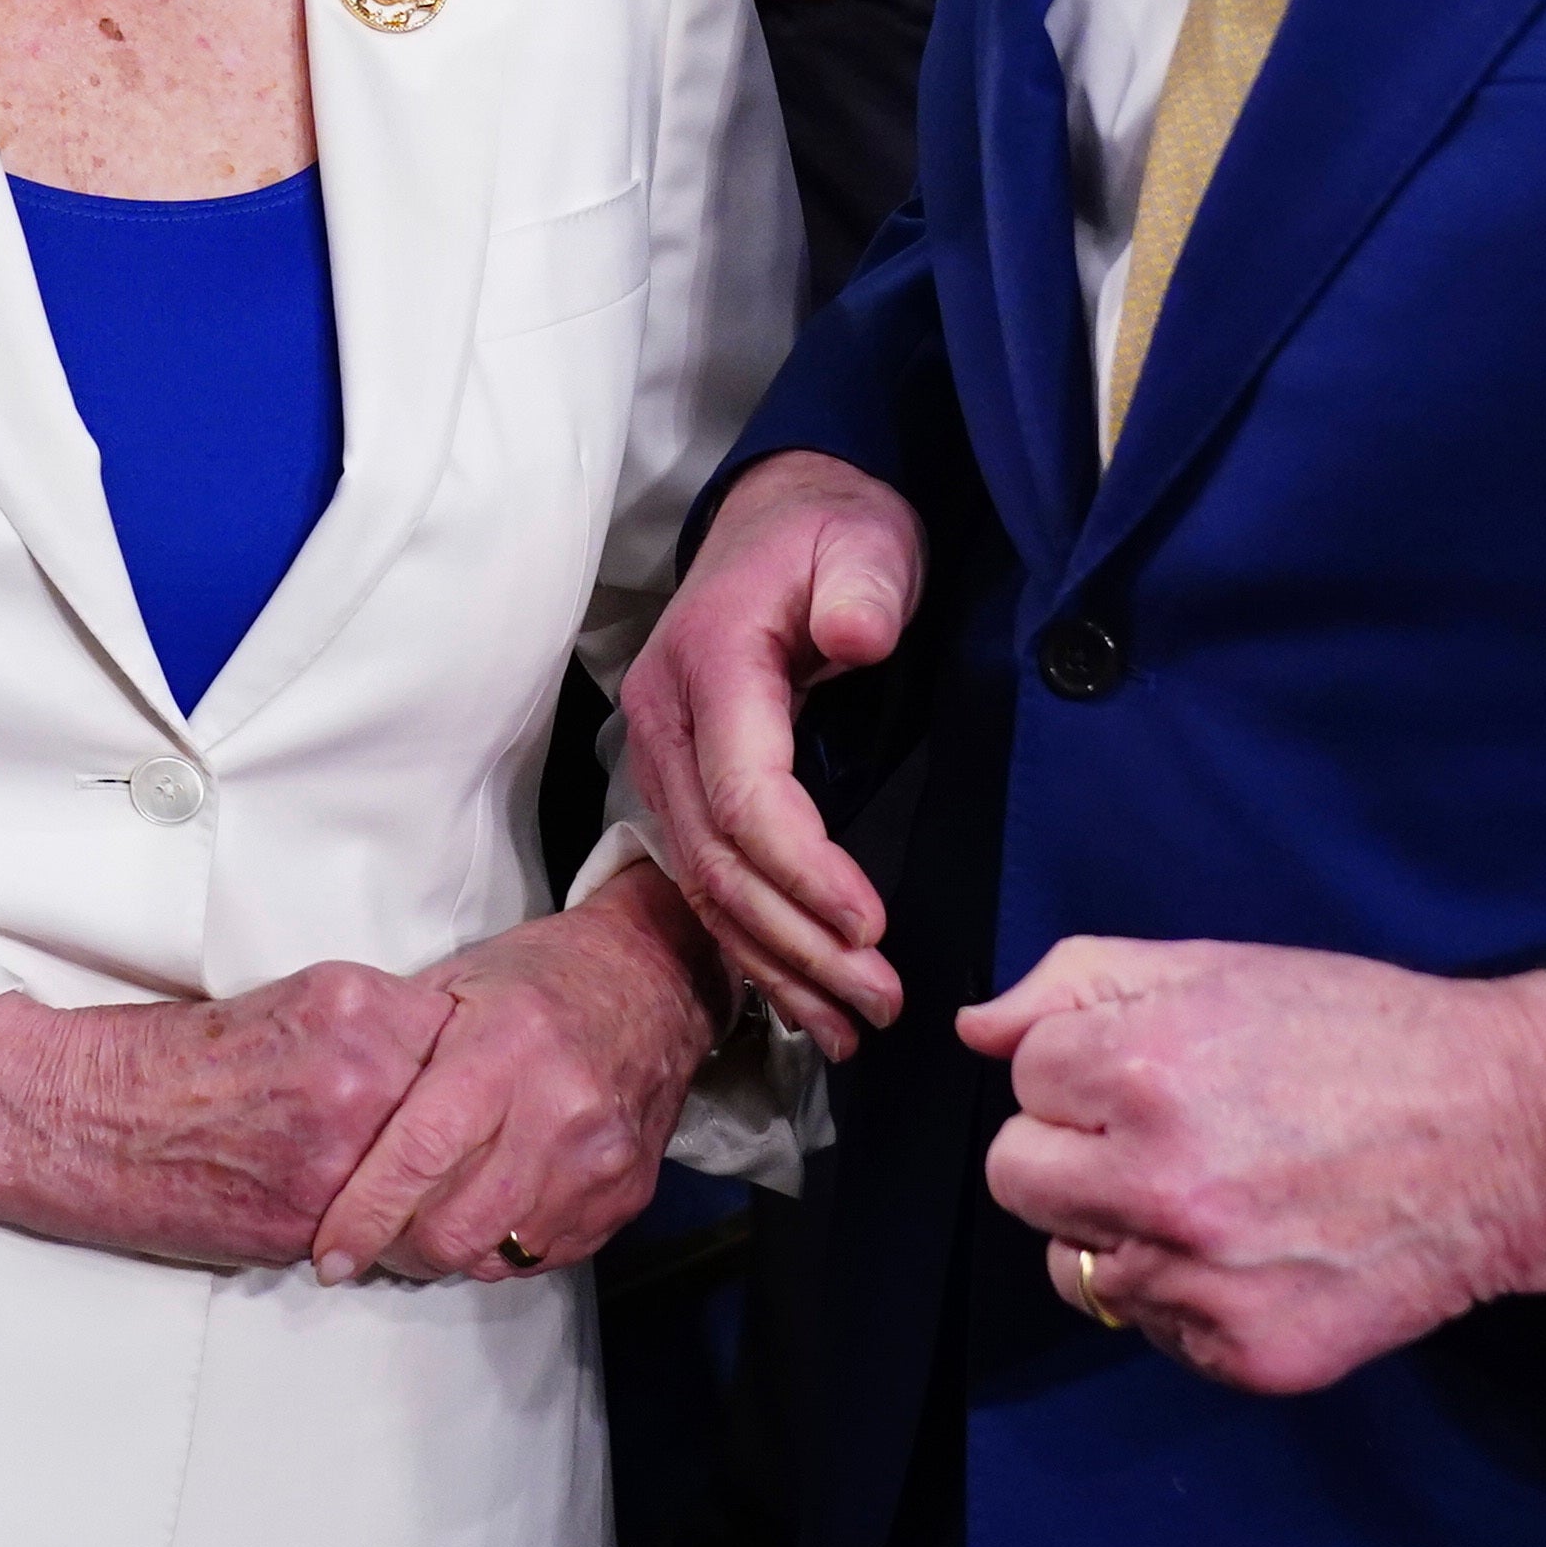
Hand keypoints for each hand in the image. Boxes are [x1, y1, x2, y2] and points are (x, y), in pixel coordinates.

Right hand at [0, 963, 455, 1269]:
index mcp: (353, 1005)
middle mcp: (356, 1073)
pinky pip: (387, 1235)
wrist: (86, 1116)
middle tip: (469, 1158)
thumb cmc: (177, 1063)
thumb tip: (444, 1073)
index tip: (477, 1094)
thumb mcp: (293, 1008)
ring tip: (423, 1199)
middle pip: (469, 1119)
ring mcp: (336, 1151)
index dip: (477, 1075)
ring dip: (436, 1197)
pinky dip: (390, 1236)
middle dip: (470, 1143)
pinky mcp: (308, 1218)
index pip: (469, 1043)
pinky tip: (375, 1227)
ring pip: (438, 1186)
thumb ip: (375, 1035)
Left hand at [303, 863, 723, 1284]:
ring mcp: (600, 1160)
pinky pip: (543, 1256)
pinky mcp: (627, 1194)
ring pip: (497, 1252)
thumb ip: (395, 1048)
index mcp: (505, 1048)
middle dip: (398, 1248)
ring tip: (422, 1223)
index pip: (419, 1154)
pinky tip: (483, 1213)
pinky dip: (499, 1248)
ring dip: (447, 1253)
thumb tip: (322, 1117)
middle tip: (370, 1239)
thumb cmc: (541, 978)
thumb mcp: (456, 982)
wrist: (655, 978)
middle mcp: (561, 1110)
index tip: (328, 1253)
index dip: (364, 1215)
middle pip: (457, 1226)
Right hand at [615, 451, 924, 1054]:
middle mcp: (665, 723)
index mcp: (708, 663)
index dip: (804, 870)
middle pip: (718, 861)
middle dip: (798, 942)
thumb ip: (863, 586)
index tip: (875, 925)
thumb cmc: (831, 535)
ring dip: (777, 963)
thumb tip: (858, 637)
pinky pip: (709, 884)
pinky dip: (755, 949)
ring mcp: (663, 762)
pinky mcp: (683, 791)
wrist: (778, 521)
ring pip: (706, 888)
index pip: (743, 794)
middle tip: (881, 999)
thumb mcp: (865, 540)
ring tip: (854, 1025)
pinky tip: (806, 1002)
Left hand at [965, 940, 1545, 1398]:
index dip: (1085, 1067)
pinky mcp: (1246, 1356)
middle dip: (1070, 1150)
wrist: (1506, 1139)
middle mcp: (1163, 1188)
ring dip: (1118, 1228)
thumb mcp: (1217, 968)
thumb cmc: (1358, 1036)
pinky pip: (1152, 1328)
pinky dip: (1182, 1294)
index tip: (1153, 1066)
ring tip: (1211, 1192)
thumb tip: (979, 1029)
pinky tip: (1252, 1247)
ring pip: (1072, 1265)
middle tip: (1159, 1133)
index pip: (1024, 1079)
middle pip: (1016, 1180)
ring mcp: (1204, 1285)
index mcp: (1145, 1073)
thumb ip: (1077, 984)